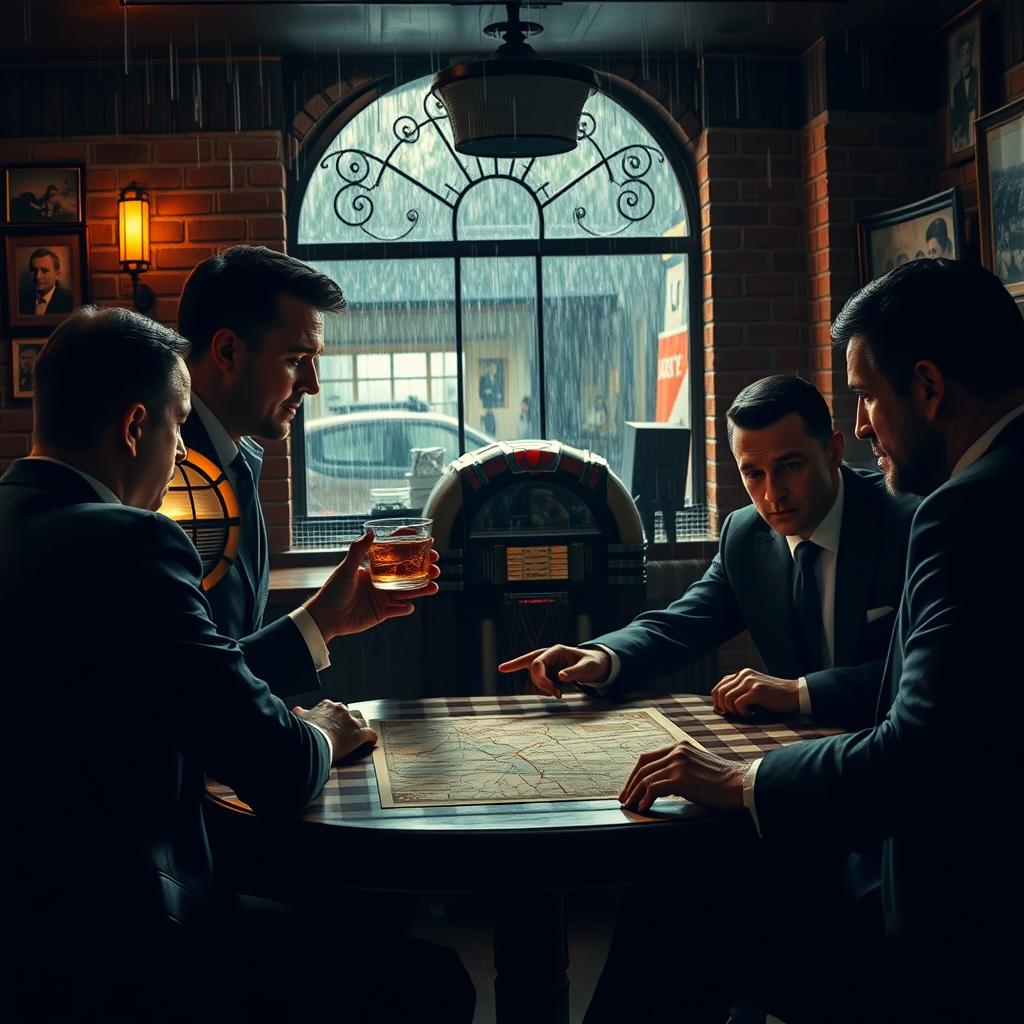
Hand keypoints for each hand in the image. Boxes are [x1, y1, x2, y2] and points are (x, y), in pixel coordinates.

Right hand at [292, 699, 377, 762]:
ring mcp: (351, 721)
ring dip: (360, 726)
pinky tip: (371, 740)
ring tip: (358, 733)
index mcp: (327, 705)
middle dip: (348, 720)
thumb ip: (300, 713)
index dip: (334, 716)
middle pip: (349, 712)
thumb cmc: (305, 731)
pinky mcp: (358, 733)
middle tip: (345, 729)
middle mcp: (341, 710)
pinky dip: (371, 737)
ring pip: (361, 720)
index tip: (333, 722)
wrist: (312, 741)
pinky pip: (370, 734)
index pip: (334, 708)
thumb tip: (297, 710)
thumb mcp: (300, 718)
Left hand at [302, 531, 439, 642]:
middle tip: (436, 567)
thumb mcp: (346, 568)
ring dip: (422, 589)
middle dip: (424, 570)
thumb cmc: (333, 590)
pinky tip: (410, 606)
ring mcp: (383, 597)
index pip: (397, 554)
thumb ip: (357, 550)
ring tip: (434, 586)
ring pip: (408, 592)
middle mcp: (381, 581)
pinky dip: (405, 608)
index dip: (412, 547)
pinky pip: (399, 610)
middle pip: (408, 573)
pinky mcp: (382, 613)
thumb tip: (370, 532)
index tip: (427, 541)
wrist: (326, 618)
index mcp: (375, 568)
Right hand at [497, 644, 611, 698]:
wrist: (594, 666)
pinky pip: (535, 680)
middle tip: (557, 695)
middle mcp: (547, 656)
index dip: (538, 676)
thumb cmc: (592, 664)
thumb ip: (575, 672)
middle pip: (533, 670)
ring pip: (533, 678)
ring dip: (542, 688)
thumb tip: (560, 677)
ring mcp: (545, 664)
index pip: (538, 661)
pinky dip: (540, 688)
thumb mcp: (588, 668)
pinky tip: (523, 678)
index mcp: (556, 651)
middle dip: (542, 684)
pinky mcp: (545, 673)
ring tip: (559, 694)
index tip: (549, 689)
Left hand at [618, 741, 746, 813]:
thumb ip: (681, 769)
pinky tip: (643, 808)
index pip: (648, 757)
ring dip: (635, 794)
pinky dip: (645, 799)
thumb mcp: (698, 767)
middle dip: (630, 783)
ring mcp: (678, 763)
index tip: (630, 786)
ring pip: (646, 778)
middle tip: (624, 798)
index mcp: (680, 746)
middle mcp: (676, 750)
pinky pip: (653, 788)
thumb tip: (663, 785)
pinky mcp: (680, 778)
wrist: (743, 784)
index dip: (635, 773)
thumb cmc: (724, 781)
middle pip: (643, 766)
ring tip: (631, 806)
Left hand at [711, 669, 798, 716]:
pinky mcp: (756, 691)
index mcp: (743, 674)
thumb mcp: (755, 689)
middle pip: (720, 691)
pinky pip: (738, 703)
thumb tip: (723, 703)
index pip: (720, 685)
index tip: (724, 711)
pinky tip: (750, 714)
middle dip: (722, 706)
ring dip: (732, 710)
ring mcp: (750, 681)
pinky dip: (741, 712)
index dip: (717, 700)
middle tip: (732, 715)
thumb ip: (741, 690)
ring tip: (743, 714)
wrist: (795, 694)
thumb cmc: (775, 697)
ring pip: (727, 698)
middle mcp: (744, 675)